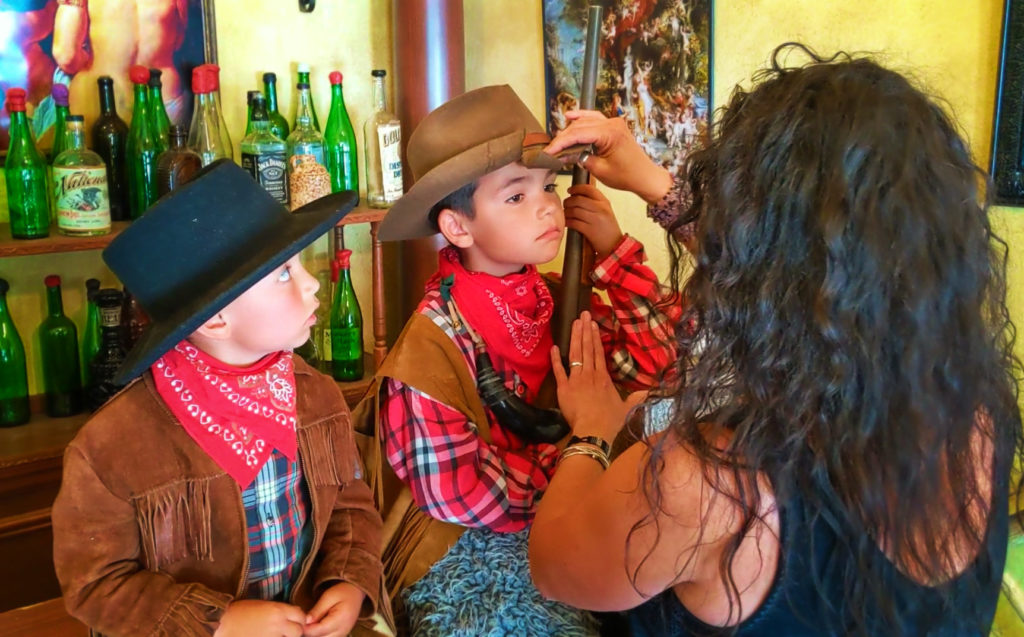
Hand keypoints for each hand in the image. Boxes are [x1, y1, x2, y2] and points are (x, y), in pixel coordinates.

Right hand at [213, 599, 305, 636]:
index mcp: (277, 610)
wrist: (220, 623)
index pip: (300, 615)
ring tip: (275, 634)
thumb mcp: (261, 605)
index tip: (295, 622)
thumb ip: (277, 611)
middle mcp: (278, 624)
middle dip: (295, 632)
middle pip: (298, 631)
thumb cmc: (238, 613)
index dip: (299, 619)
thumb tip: (289, 617)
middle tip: (287, 632)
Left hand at [303, 581, 365, 636]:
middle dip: (309, 633)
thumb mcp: (328, 597)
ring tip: (307, 625)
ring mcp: (342, 635)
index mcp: (341, 619)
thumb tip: (306, 622)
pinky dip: (319, 635)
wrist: (355, 594)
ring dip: (314, 634)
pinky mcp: (340, 636)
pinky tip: (313, 627)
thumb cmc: (342, 592)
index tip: (298, 623)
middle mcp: (343, 630)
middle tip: (300, 624)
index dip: (307, 629)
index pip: (320, 630)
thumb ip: (317, 610)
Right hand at [545, 110, 673, 203]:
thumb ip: (580, 159)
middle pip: (580, 126)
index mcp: (609, 133)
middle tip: (551, 150)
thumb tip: (564, 155)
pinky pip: (594, 119)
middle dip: (563, 138)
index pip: (577, 134)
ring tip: (557, 140)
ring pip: (585, 121)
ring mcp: (614, 123)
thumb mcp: (599, 170)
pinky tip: (570, 117)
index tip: (548, 152)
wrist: (645, 177)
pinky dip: (582, 119)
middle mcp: (612, 123)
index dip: (560, 143)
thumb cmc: (627, 176)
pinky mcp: (614, 127)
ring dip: (571, 129)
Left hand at [550, 311, 642, 440]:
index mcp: (603, 378)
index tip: (593, 324)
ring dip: (574, 338)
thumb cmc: (610, 421)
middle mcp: (590, 374)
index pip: (598, 353)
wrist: (593, 431)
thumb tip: (649, 392)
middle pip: (586, 349)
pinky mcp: (563, 388)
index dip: (595, 337)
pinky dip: (556, 359)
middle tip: (582, 315)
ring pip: (575, 355)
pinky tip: (554, 346)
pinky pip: (559, 370)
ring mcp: (575, 379)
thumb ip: (635, 398)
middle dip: (584, 330)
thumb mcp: (626, 408)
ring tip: (574, 323)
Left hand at [563, 184, 622, 257]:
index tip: (570, 190)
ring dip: (566, 212)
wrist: (615, 245)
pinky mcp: (590, 231)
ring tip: (566, 214)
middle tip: (565, 204)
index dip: (576, 188)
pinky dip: (567, 222)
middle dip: (568, 201)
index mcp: (605, 202)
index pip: (589, 189)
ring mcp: (595, 219)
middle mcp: (601, 209)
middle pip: (578, 199)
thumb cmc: (608, 229)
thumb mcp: (605, 211)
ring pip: (574, 210)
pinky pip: (573, 222)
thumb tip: (576, 195)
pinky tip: (567, 222)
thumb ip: (594, 202)